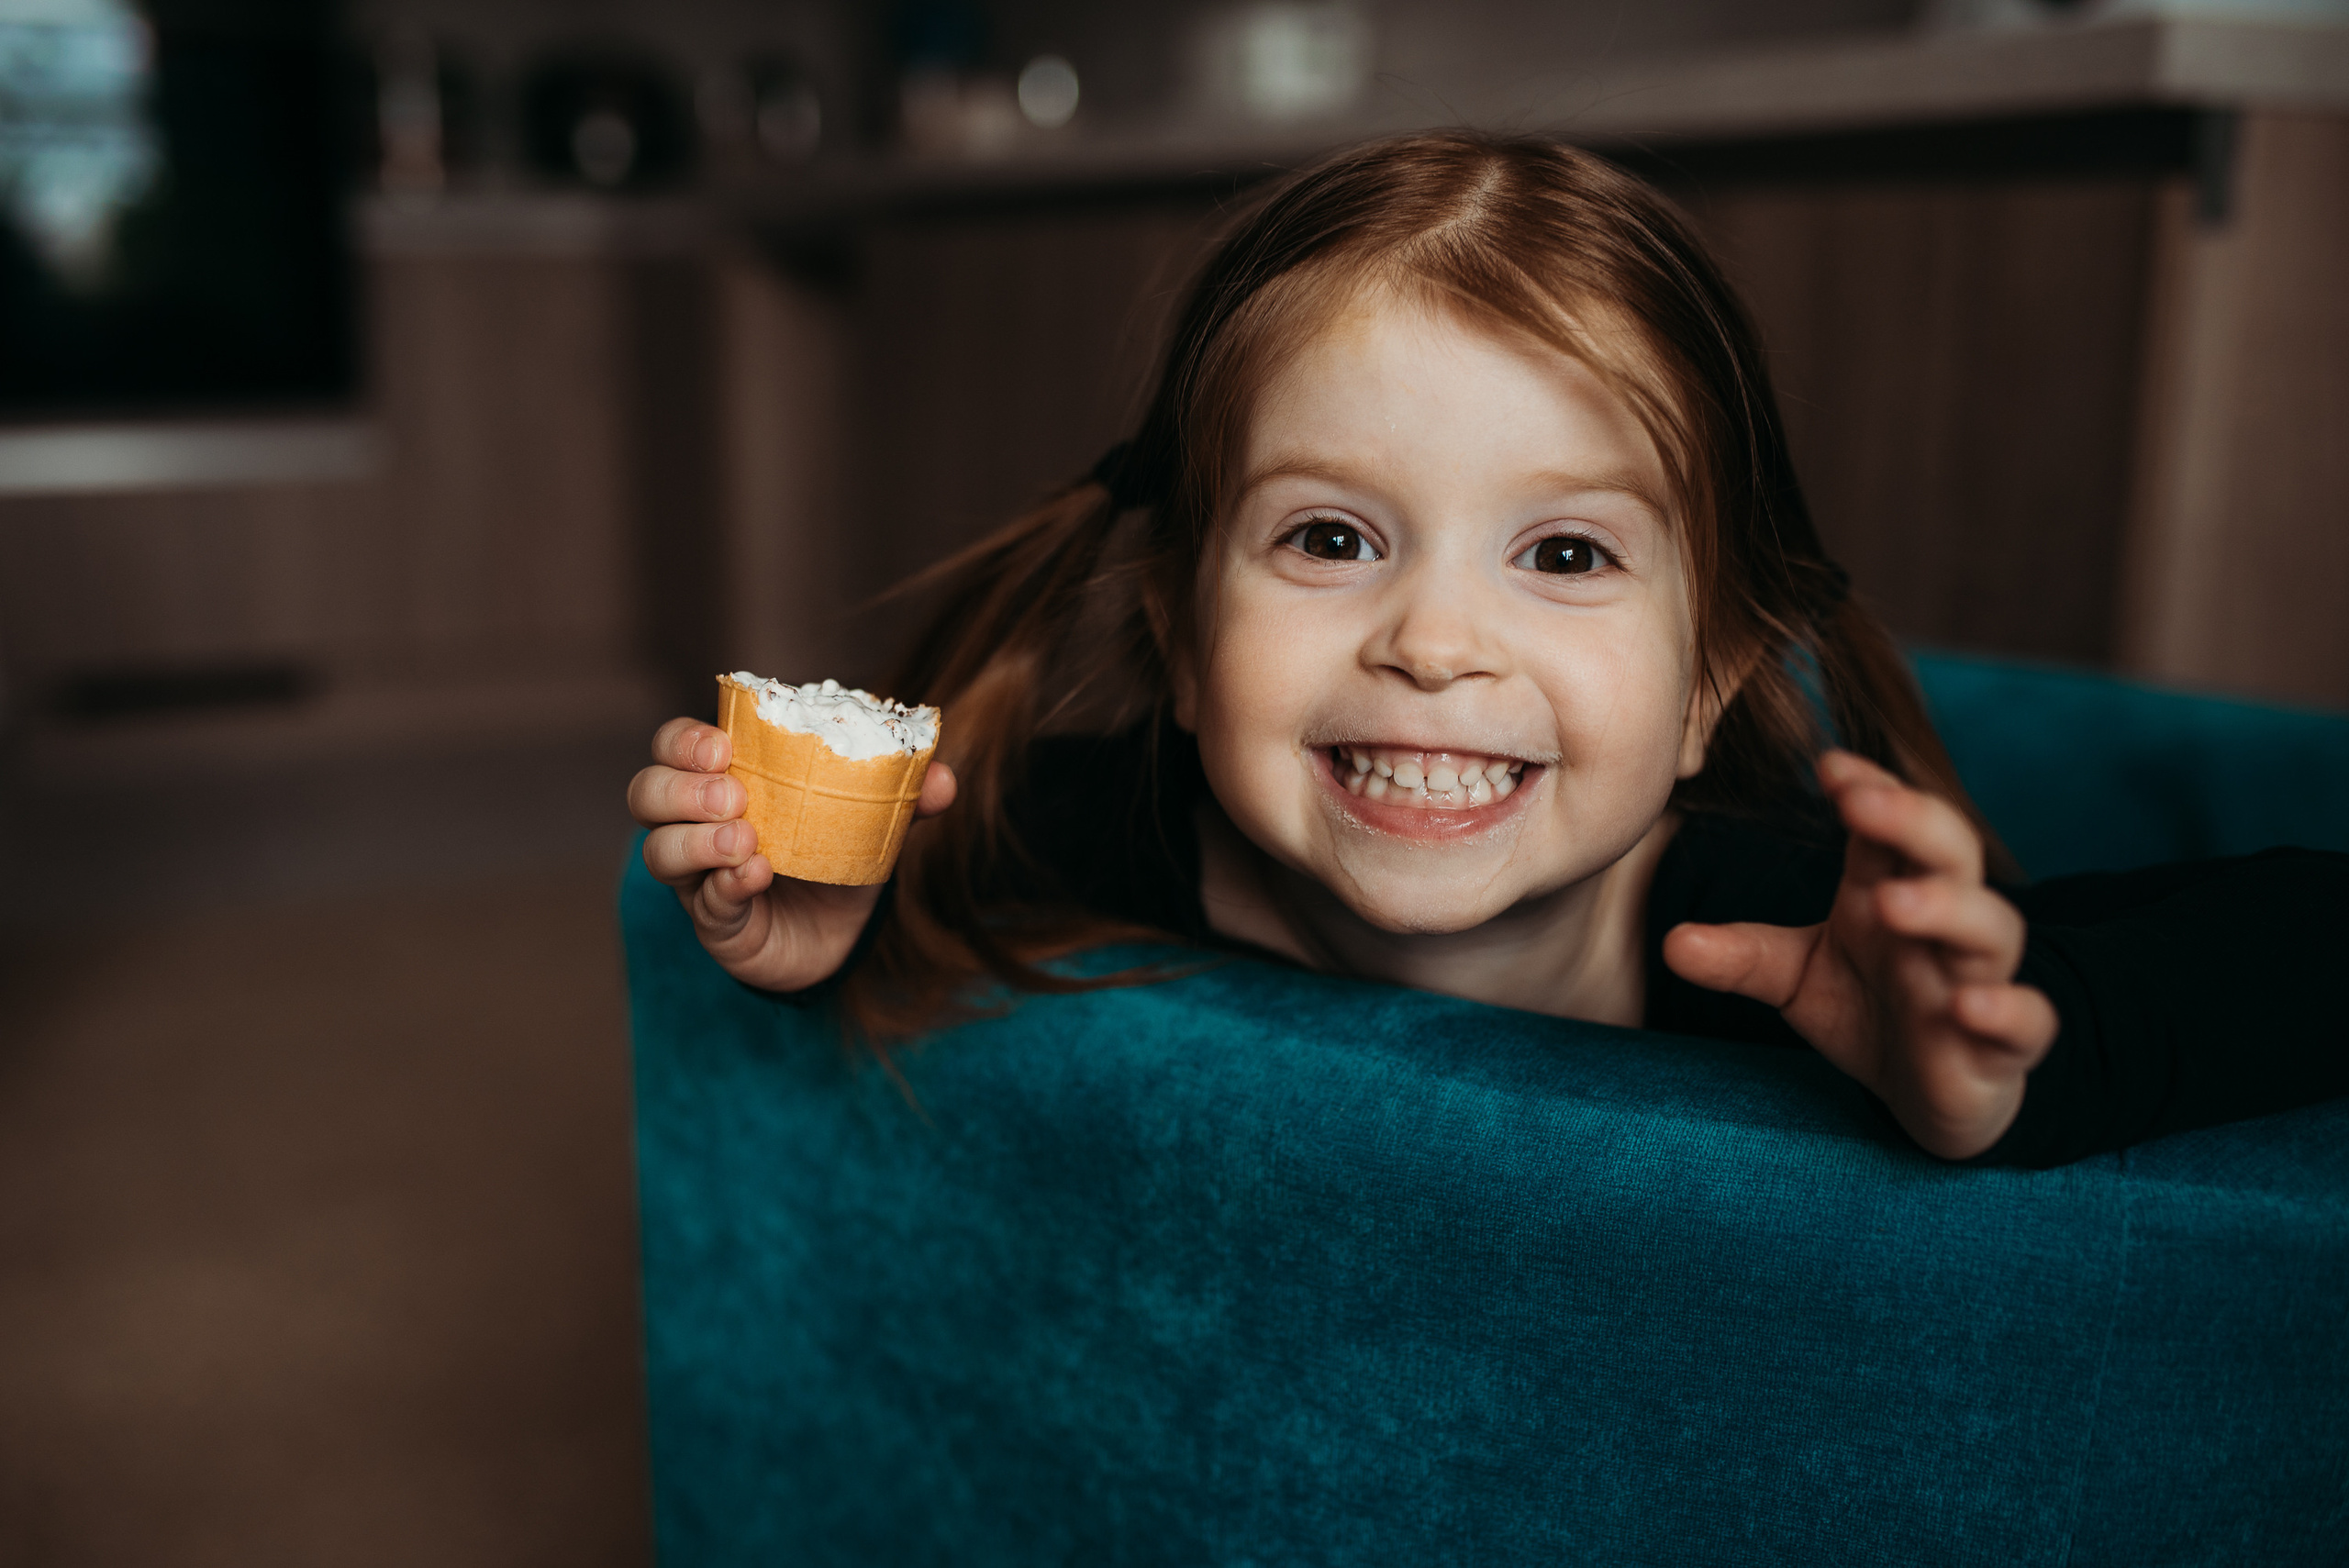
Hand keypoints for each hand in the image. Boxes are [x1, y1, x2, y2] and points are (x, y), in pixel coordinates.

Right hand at [627, 717, 956, 992]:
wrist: (842, 937)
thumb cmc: (837, 859)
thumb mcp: (871, 823)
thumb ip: (902, 797)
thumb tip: (942, 777)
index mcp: (725, 781)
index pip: (674, 746)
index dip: (684, 741)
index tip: (721, 746)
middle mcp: (695, 825)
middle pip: (647, 793)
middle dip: (681, 788)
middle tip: (735, 795)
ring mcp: (698, 878)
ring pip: (659, 851)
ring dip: (697, 840)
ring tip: (746, 840)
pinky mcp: (716, 924)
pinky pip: (703, 904)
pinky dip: (726, 887)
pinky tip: (755, 878)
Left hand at [1662, 750, 2057, 1159]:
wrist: (1932, 1092)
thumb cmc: (1869, 1009)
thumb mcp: (1795, 977)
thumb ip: (1742, 957)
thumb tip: (1672, 943)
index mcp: (1890, 889)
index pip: (1889, 823)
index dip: (1869, 788)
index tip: (1830, 766)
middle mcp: (1942, 926)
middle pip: (1950, 853)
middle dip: (1912, 821)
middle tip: (1862, 803)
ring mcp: (1978, 981)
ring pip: (1991, 929)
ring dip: (1948, 910)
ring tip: (1895, 902)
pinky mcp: (2003, 1049)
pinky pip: (2028, 1022)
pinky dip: (2007, 1010)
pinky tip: (1970, 1006)